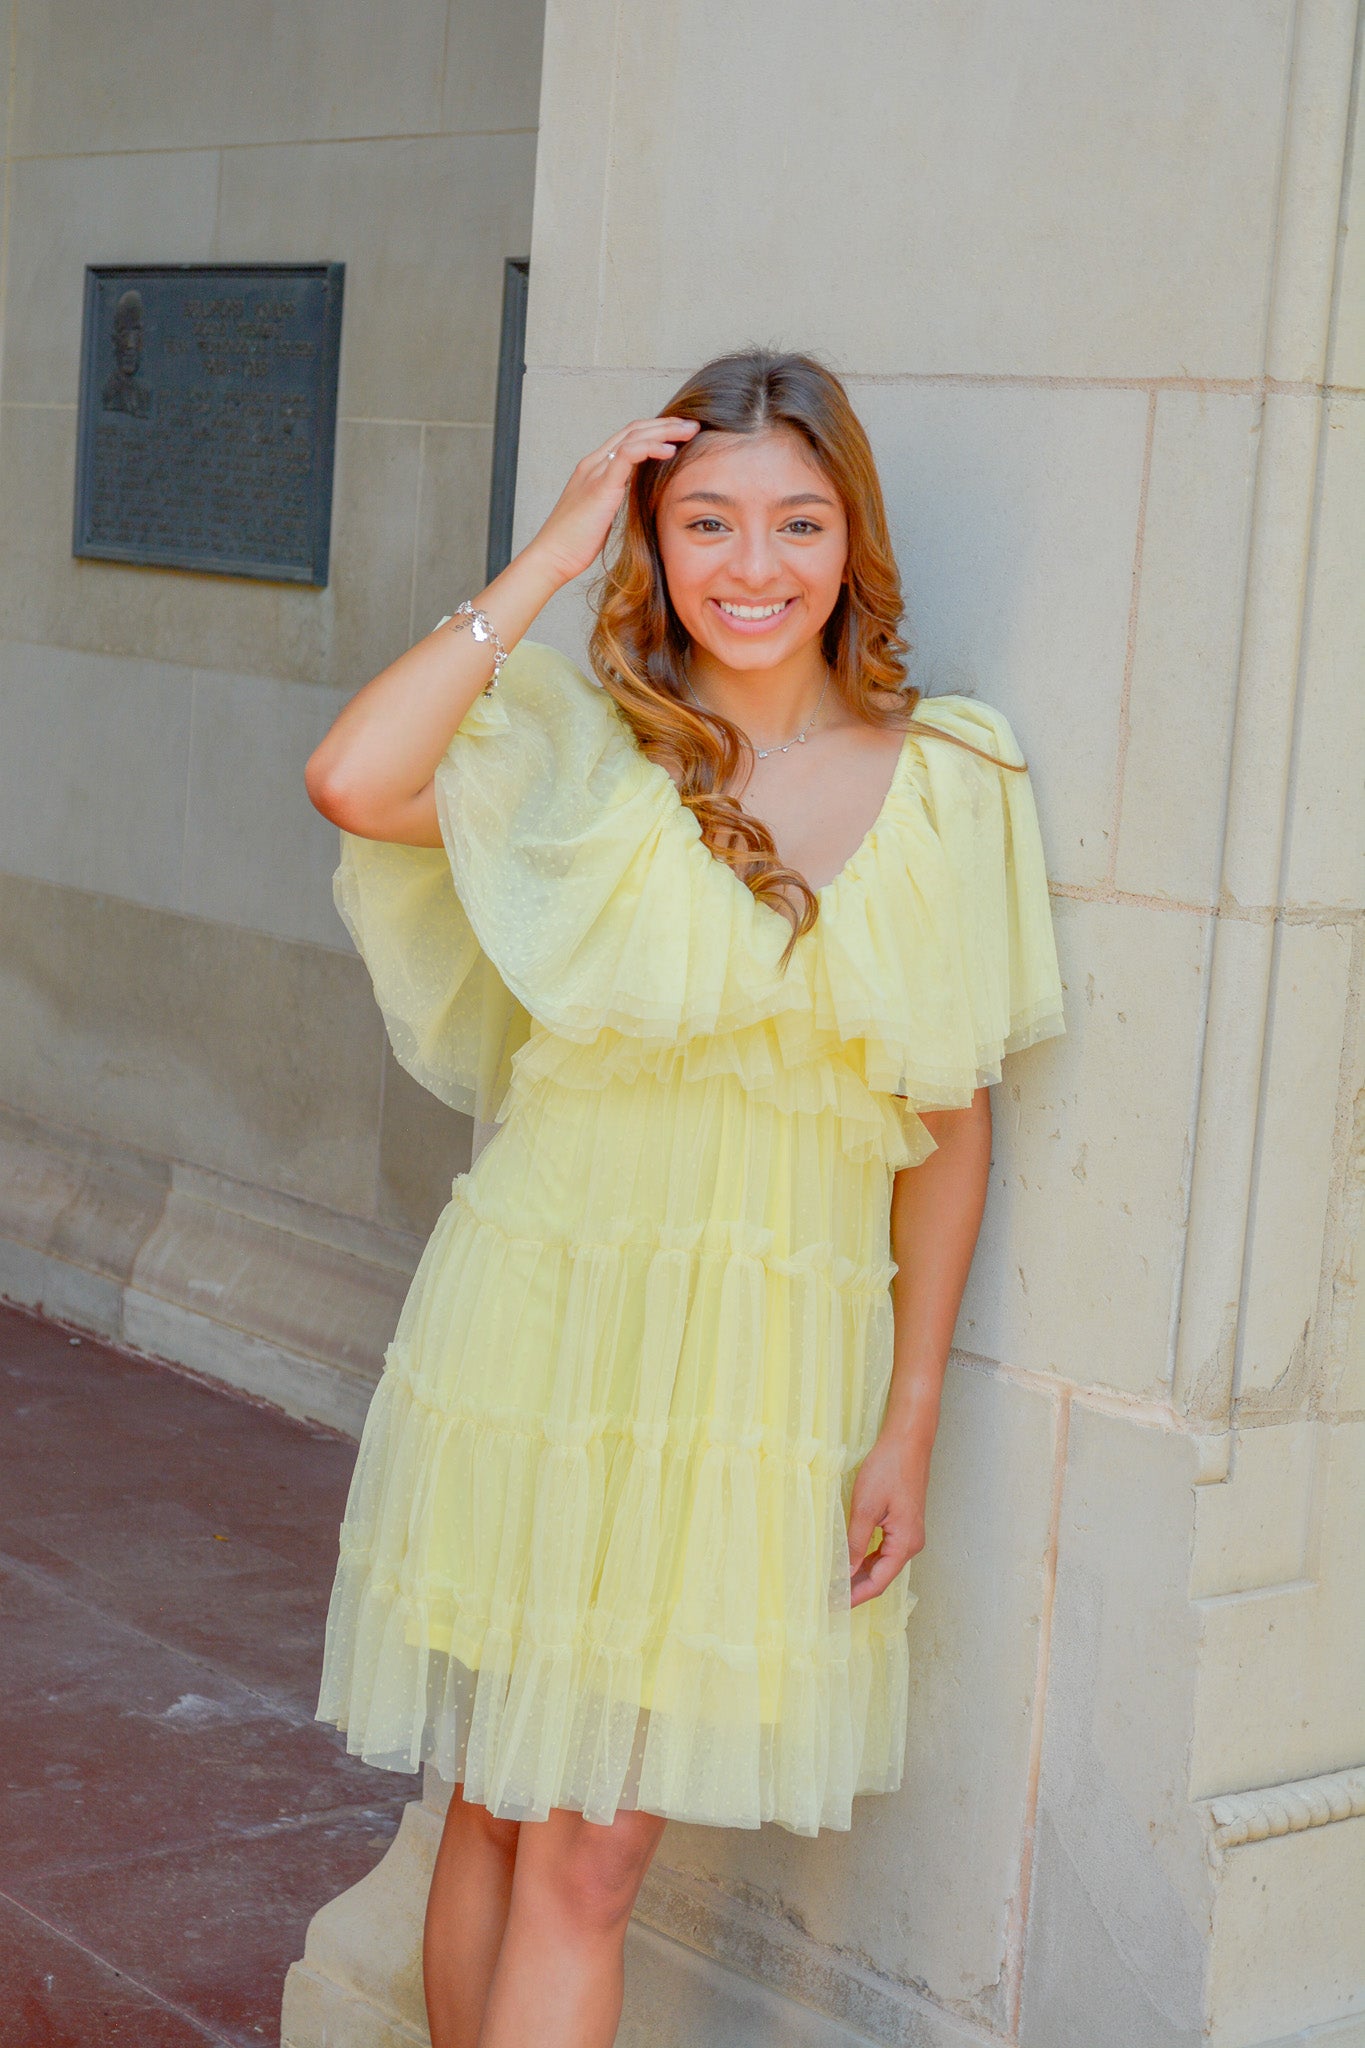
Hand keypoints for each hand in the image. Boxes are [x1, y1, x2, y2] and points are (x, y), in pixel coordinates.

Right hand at [527, 417, 700, 584]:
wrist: (553, 555)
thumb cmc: (576, 542)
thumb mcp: (602, 513)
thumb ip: (616, 497)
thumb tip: (636, 497)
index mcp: (594, 468)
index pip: (628, 437)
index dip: (655, 430)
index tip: (679, 433)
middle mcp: (594, 463)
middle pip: (633, 430)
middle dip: (666, 424)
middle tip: (692, 425)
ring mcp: (595, 471)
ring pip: (633, 436)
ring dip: (664, 430)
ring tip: (688, 431)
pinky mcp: (600, 486)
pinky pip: (627, 456)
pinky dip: (650, 448)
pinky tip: (669, 450)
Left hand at [846, 1427, 930, 1608]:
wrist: (908, 1442)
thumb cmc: (889, 1469)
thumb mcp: (865, 1508)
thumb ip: (854, 1543)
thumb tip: (844, 1574)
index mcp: (905, 1543)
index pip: (878, 1582)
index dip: (855, 1596)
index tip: (833, 1606)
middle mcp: (911, 1543)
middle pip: (881, 1577)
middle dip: (856, 1589)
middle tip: (828, 1599)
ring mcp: (908, 1534)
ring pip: (882, 1564)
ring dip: (859, 1575)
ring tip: (834, 1584)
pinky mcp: (903, 1524)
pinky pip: (884, 1550)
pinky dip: (866, 1559)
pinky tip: (848, 1561)